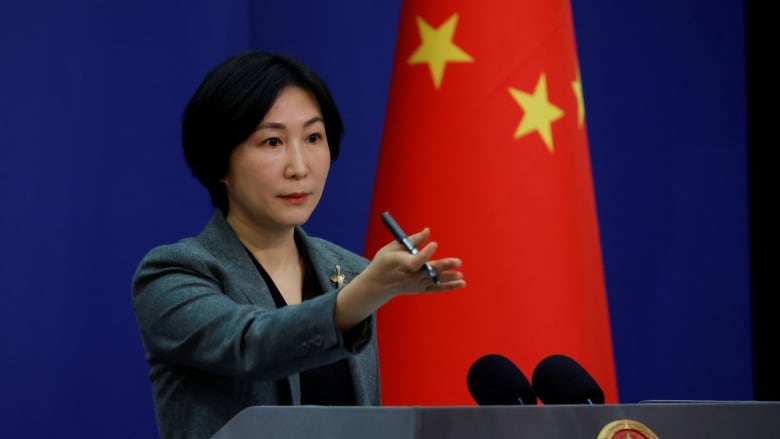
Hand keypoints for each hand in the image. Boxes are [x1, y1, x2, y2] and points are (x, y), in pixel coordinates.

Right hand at [334, 227, 465, 329]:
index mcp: (401, 263)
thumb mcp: (392, 247)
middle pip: (429, 271)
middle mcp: (410, 275)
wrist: (378, 284)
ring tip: (461, 275)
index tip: (434, 244)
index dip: (426, 253)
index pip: (416, 261)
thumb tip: (428, 231)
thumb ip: (412, 240)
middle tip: (458, 262)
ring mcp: (416, 284)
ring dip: (449, 278)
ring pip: (435, 281)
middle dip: (444, 266)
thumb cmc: (385, 261)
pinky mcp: (420, 289)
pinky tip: (461, 283)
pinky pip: (436, 288)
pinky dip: (449, 287)